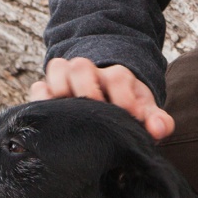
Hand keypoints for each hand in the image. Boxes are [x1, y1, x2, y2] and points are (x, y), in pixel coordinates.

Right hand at [31, 57, 174, 140]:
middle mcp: (91, 72)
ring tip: (70, 118)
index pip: (118, 77)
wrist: (106, 103)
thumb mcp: (144, 113)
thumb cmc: (127, 111)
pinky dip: (41, 101)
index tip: (130, 117)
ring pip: (58, 69)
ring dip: (61, 92)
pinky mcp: (48, 91)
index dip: (124, 98)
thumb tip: (159, 130)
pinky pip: (38, 88)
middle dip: (87, 91)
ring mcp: (67, 79)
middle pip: (81, 67)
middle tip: (94, 116)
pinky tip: (51, 121)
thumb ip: (157, 121)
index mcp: (117, 77)